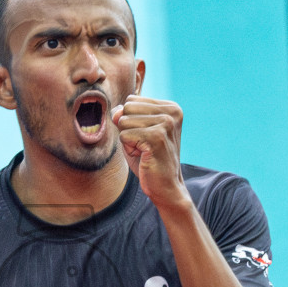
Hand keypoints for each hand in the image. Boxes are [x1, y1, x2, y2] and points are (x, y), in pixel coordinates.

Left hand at [112, 96, 188, 212]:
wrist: (165, 186)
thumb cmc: (149, 159)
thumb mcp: (134, 131)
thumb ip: (124, 116)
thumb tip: (116, 112)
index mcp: (170, 107)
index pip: (131, 100)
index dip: (131, 121)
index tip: (146, 137)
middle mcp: (171, 112)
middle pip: (127, 107)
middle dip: (128, 128)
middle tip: (144, 145)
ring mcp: (166, 123)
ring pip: (124, 120)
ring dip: (128, 140)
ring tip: (144, 151)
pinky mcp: (157, 137)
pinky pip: (124, 135)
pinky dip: (129, 149)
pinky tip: (144, 156)